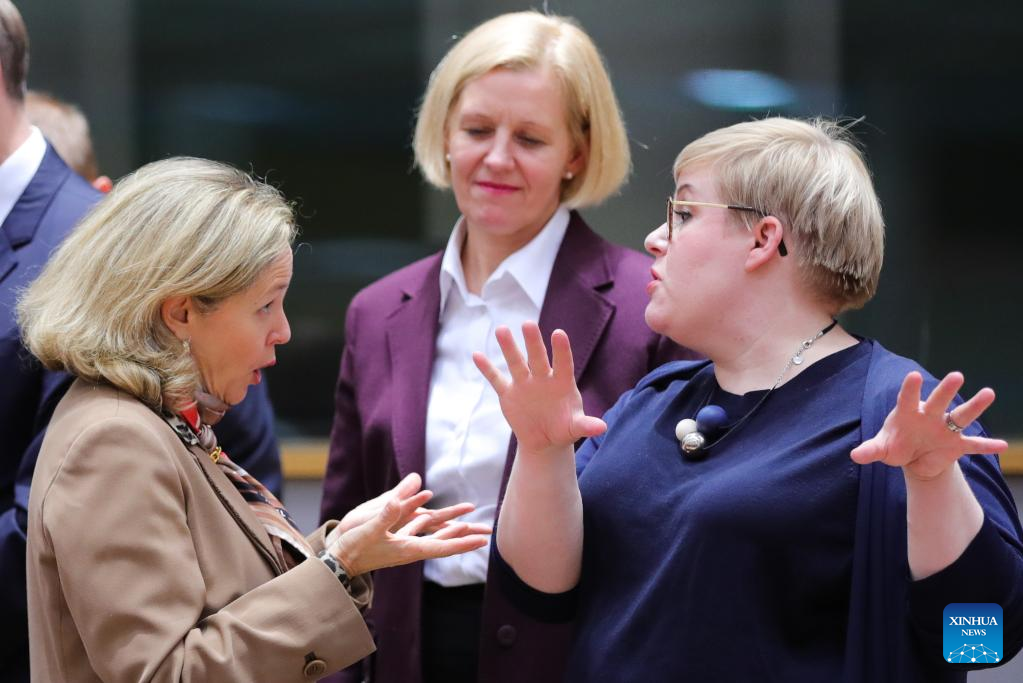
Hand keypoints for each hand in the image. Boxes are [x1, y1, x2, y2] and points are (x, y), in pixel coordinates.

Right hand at [328, 489, 490, 576]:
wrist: (338, 562)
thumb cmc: (353, 548)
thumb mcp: (369, 529)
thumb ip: (387, 513)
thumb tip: (404, 497)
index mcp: (409, 549)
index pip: (443, 547)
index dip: (463, 543)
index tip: (483, 541)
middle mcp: (411, 549)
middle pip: (445, 543)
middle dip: (466, 537)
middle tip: (488, 533)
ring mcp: (404, 546)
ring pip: (434, 536)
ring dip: (452, 529)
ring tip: (469, 523)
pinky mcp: (396, 541)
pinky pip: (419, 531)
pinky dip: (430, 524)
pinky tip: (430, 516)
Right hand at [473, 322, 605, 456]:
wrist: (544, 440)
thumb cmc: (564, 429)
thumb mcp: (575, 428)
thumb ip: (586, 425)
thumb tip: (602, 428)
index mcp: (562, 382)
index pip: (563, 363)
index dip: (561, 349)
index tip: (558, 333)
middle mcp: (542, 378)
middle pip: (537, 357)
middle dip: (533, 342)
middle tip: (528, 324)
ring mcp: (524, 383)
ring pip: (516, 362)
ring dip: (508, 347)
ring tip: (501, 330)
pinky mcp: (508, 393)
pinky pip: (496, 379)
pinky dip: (487, 369)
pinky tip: (477, 355)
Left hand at [850, 371, 1007, 480]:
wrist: (913, 459)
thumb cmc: (895, 445)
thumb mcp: (881, 449)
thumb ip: (870, 450)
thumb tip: (855, 455)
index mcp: (908, 413)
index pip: (907, 398)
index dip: (910, 388)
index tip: (914, 376)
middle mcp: (929, 416)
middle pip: (939, 401)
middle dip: (946, 390)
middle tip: (957, 376)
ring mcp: (945, 429)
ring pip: (962, 416)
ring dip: (975, 406)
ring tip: (989, 393)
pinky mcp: (957, 445)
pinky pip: (973, 445)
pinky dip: (986, 445)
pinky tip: (1001, 445)